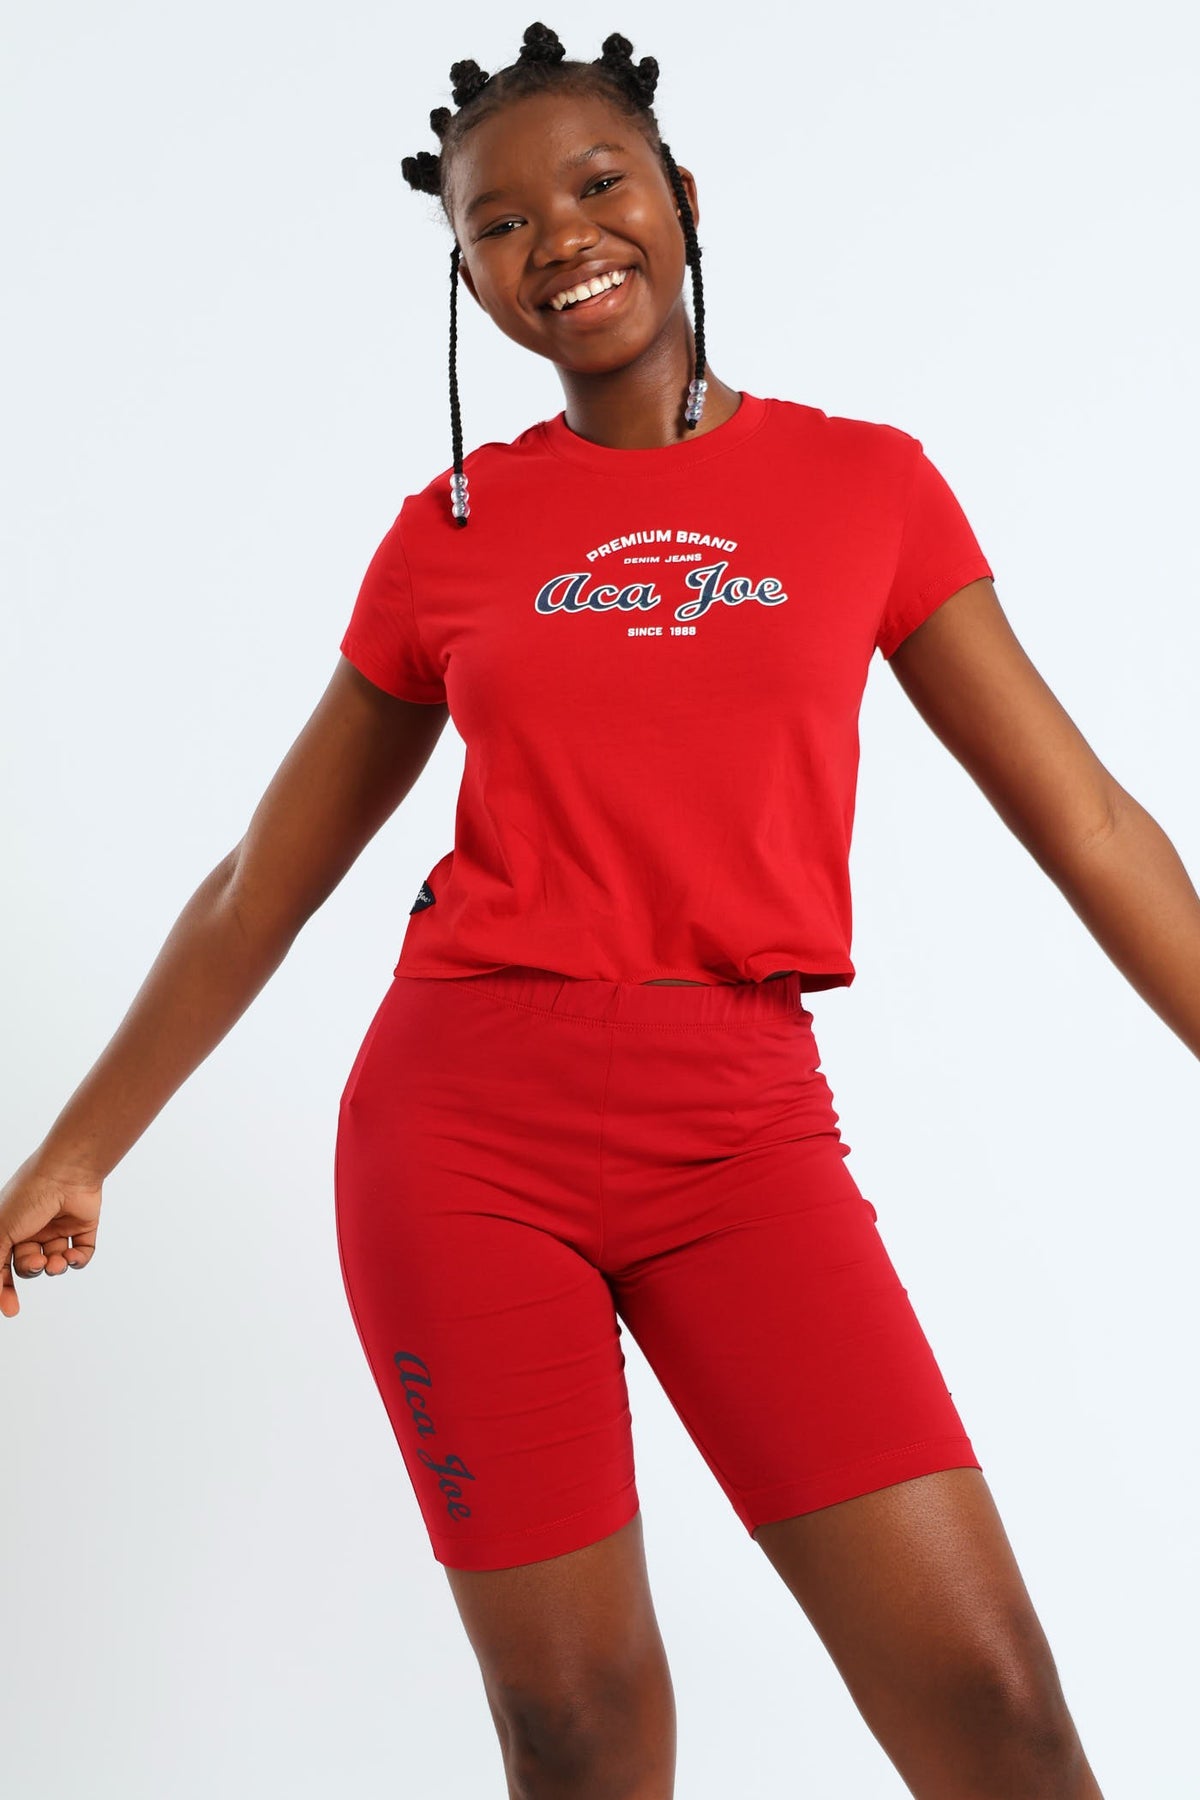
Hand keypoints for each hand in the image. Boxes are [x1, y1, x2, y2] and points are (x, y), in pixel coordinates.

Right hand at [0, 1156, 102, 1318]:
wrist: (66, 1173)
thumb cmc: (28, 1196)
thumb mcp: (0, 1232)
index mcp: (11, 1227)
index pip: (4, 1265)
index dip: (5, 1287)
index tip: (10, 1309)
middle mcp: (33, 1228)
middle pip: (30, 1265)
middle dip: (32, 1268)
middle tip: (37, 1263)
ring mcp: (59, 1227)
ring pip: (55, 1261)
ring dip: (55, 1266)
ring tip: (56, 1259)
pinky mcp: (83, 1227)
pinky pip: (81, 1254)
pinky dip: (76, 1260)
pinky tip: (71, 1256)